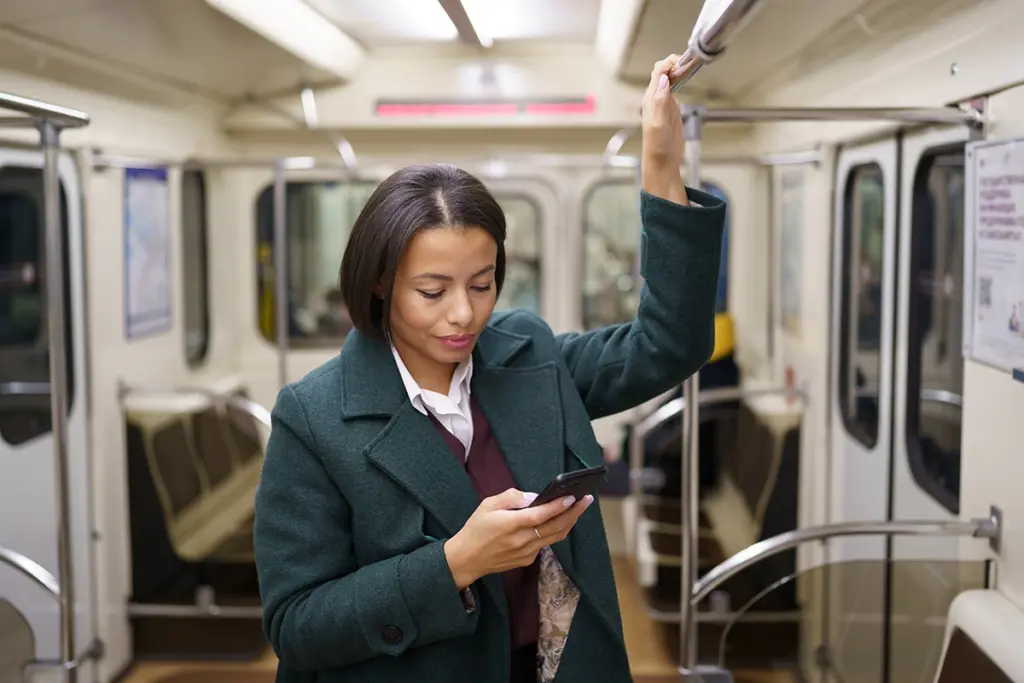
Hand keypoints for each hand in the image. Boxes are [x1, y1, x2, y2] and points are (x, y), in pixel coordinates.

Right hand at [444, 488, 593, 589]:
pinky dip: (554, 531)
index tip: (573, 497)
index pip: (541, 516)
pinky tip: (558, 521)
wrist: (466, 559)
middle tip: (586, 500)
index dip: (558, 507)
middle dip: (574, 513)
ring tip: (578, 509)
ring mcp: (526, 553)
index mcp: (511, 525)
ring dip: (569, 523)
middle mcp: (522, 541)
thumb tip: (534, 497)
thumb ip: (512, 498)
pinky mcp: (526, 560)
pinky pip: (545, 544)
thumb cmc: (475, 528)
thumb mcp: (487, 505)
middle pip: (555, 528)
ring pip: (555, 537)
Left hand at [641, 55, 686, 204]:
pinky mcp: (672, 108)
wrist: (663, 162)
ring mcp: (664, 102)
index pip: (658, 72)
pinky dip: (682, 79)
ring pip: (670, 77)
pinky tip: (689, 77)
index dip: (670, 63)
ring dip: (680, 70)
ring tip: (692, 66)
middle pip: (664, 71)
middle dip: (676, 63)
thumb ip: (660, 101)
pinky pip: (676, 87)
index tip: (683, 63)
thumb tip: (664, 80)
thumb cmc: (658, 148)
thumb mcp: (658, 124)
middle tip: (690, 64)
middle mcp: (656, 98)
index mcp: (650, 100)